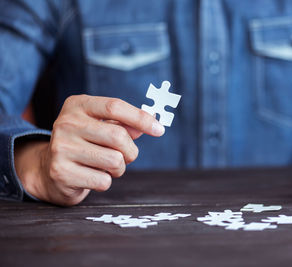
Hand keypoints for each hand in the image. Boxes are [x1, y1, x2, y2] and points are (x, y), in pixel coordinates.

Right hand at [15, 95, 164, 205]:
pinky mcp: (61, 172)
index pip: (115, 106)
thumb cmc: (85, 143)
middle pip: (118, 136)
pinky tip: (92, 176)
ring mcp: (61, 147)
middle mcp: (66, 123)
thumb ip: (126, 124)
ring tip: (106, 166)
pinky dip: (105, 181)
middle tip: (126, 156)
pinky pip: (103, 180)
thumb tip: (153, 122)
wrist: (49, 168)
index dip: (141, 118)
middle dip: (131, 151)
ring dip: (119, 168)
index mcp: (78, 105)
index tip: (159, 130)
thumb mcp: (102, 126)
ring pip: (114, 160)